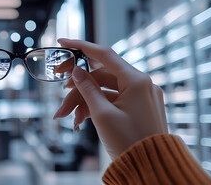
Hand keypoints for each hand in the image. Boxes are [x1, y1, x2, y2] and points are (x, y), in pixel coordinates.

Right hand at [54, 38, 167, 158]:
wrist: (149, 169)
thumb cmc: (129, 143)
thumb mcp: (102, 114)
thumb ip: (87, 88)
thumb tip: (76, 70)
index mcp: (136, 80)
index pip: (104, 54)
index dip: (81, 46)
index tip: (62, 41)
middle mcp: (141, 84)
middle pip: (101, 76)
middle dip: (78, 86)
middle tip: (60, 93)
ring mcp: (140, 96)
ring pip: (105, 90)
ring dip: (84, 101)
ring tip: (67, 116)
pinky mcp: (138, 107)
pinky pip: (113, 100)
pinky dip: (96, 107)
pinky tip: (80, 118)